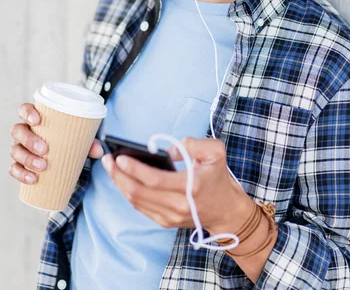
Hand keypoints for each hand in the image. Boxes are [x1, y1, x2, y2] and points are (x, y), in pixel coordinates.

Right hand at [9, 103, 103, 184]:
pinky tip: (32, 179)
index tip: (37, 120)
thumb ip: (89, 141)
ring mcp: (20, 147)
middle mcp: (24, 131)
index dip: (27, 113)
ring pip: (15, 150)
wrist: (62, 157)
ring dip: (27, 159)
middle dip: (29, 140)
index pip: (24, 109)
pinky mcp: (19, 164)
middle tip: (44, 149)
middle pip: (17, 131)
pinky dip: (21, 174)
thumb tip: (99, 151)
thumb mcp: (78, 137)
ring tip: (42, 166)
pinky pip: (14, 168)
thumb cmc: (67, 140)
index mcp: (36, 119)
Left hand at [101, 137, 252, 231]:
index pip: (155, 180)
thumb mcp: (216, 151)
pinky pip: (140, 207)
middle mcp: (179, 205)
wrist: (225, 210)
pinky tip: (122, 180)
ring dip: (120, 184)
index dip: (135, 169)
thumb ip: (193, 144)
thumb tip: (166, 152)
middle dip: (119, 175)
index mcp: (191, 187)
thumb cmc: (218, 177)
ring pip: (136, 202)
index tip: (120, 157)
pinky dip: (128, 193)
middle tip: (107, 160)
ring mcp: (170, 217)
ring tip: (110, 168)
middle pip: (140, 192)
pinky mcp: (165, 222)